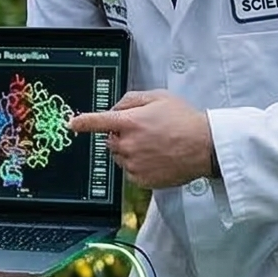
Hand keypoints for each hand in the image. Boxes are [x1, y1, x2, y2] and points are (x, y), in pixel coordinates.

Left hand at [69, 91, 216, 187]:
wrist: (205, 147)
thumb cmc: (184, 120)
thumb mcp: (159, 97)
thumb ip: (131, 100)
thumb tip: (115, 109)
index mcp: (130, 123)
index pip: (97, 122)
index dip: (82, 123)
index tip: (72, 124)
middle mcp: (128, 145)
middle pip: (110, 141)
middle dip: (121, 136)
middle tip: (145, 131)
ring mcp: (134, 164)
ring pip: (120, 157)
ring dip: (130, 151)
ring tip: (156, 145)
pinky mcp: (141, 179)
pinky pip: (131, 172)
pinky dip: (139, 165)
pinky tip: (158, 158)